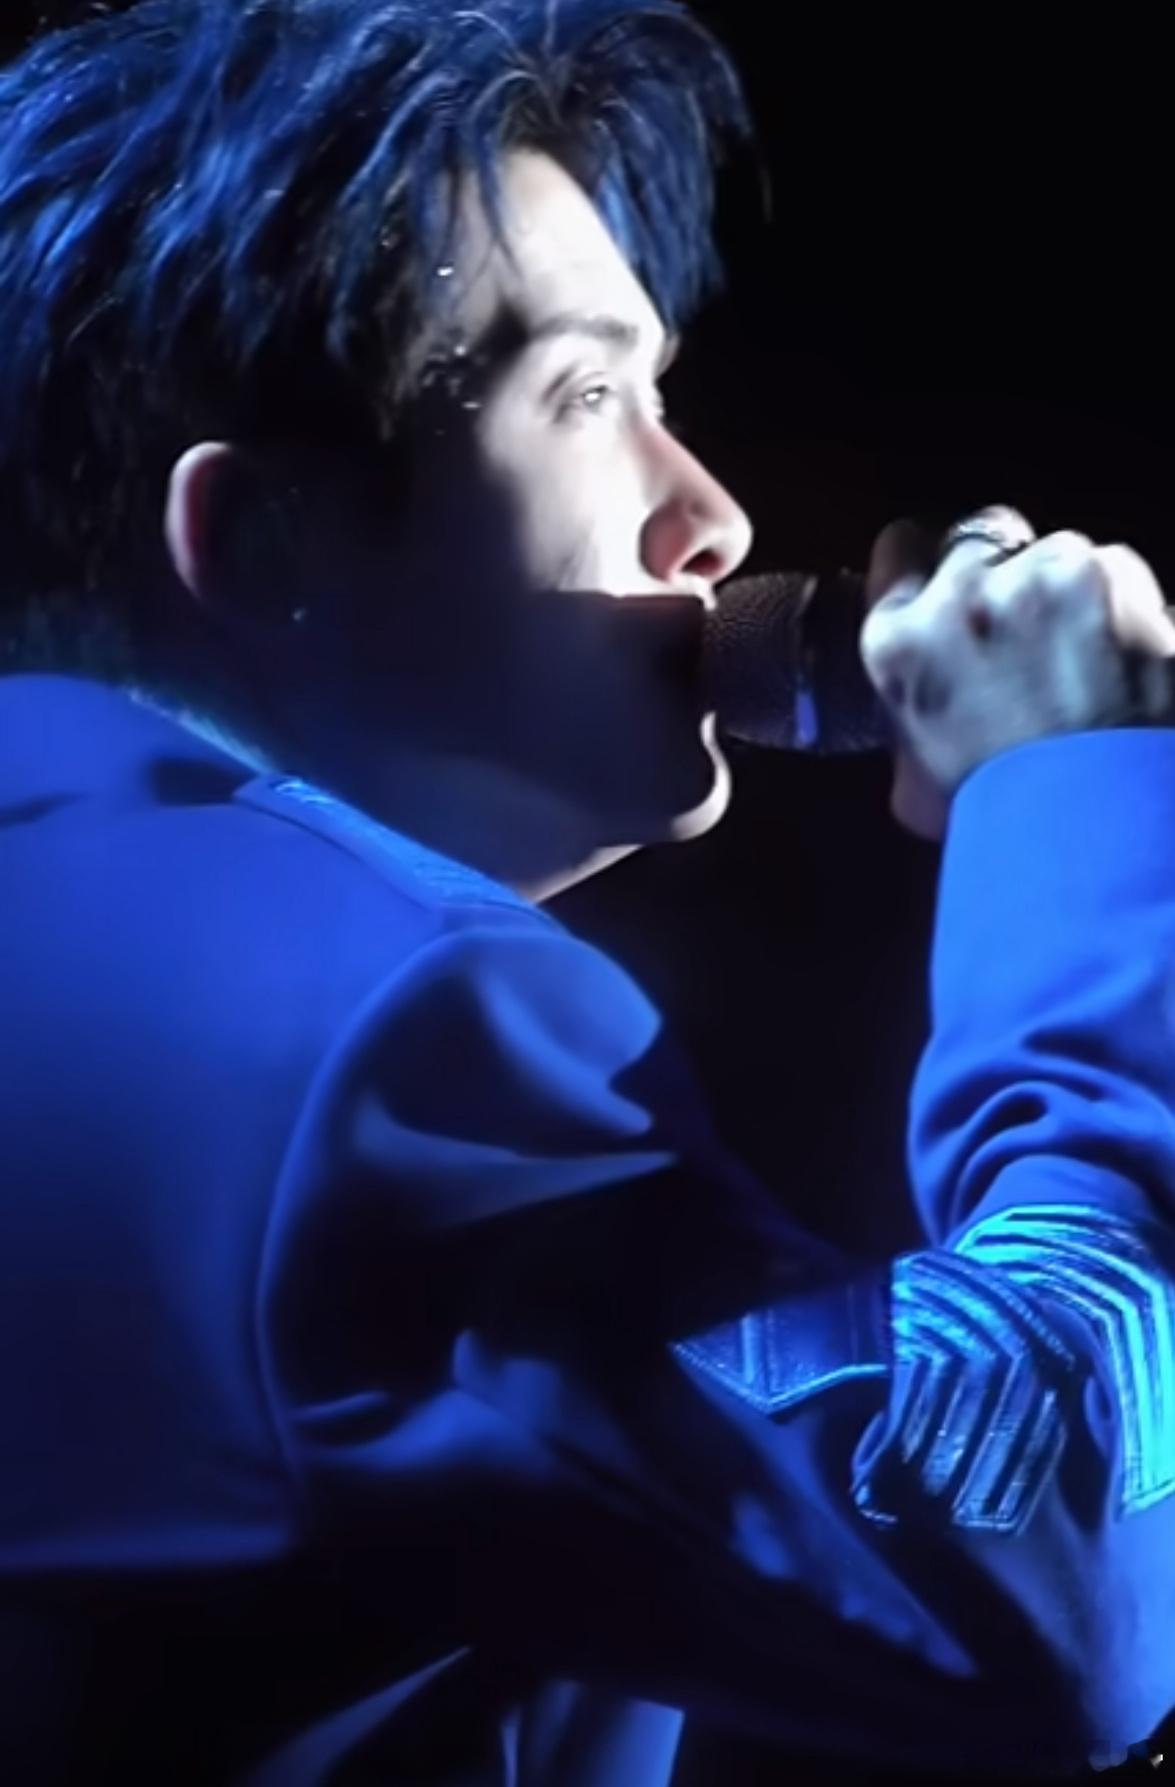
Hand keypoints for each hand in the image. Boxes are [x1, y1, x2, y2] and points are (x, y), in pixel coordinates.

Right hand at [861, 508, 1174, 841]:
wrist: (1097, 833)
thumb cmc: (1003, 822)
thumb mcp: (917, 787)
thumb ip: (911, 715)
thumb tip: (924, 700)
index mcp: (900, 643)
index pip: (899, 549)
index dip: (930, 568)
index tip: (955, 589)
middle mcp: (961, 595)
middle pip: (980, 538)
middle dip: (1004, 576)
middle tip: (1031, 635)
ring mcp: (1038, 577)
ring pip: (1054, 553)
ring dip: (1068, 591)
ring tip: (1088, 663)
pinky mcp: (1109, 574)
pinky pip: (1115, 569)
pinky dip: (1124, 606)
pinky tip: (1124, 662)